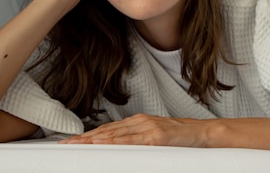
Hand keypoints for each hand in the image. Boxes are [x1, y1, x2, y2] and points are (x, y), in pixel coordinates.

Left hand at [58, 114, 209, 146]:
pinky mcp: (156, 137)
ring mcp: (148, 128)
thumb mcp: (155, 136)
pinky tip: (104, 145)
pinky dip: (116, 143)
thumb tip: (119, 147)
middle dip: (84, 138)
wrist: (203, 133)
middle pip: (106, 131)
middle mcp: (140, 122)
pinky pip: (132, 141)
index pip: (108, 129)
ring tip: (77, 145)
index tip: (72, 141)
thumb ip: (138, 140)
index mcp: (138, 122)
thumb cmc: (181, 137)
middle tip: (66, 144)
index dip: (88, 135)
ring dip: (93, 141)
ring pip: (115, 135)